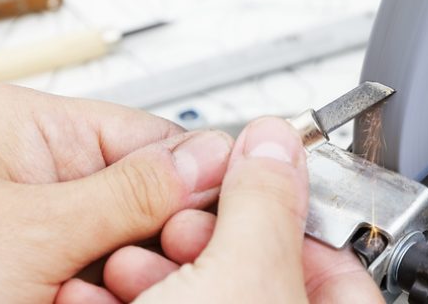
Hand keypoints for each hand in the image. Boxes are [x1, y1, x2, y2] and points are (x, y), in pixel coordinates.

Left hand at [0, 85, 231, 302]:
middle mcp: (42, 167)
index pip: (153, 137)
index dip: (192, 182)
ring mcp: (43, 219)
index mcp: (34, 128)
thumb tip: (213, 156)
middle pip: (146, 193)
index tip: (212, 224)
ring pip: (132, 242)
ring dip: (128, 275)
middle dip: (151, 239)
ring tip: (87, 297)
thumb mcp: (30, 233)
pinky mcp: (42, 264)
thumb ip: (133, 191)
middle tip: (132, 275)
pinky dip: (106, 294)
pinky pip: (105, 273)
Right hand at [56, 117, 383, 303]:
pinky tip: (91, 291)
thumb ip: (265, 198)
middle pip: (254, 265)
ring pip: (199, 290)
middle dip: (198, 236)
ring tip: (119, 260)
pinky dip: (122, 297)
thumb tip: (276, 139)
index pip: (337, 252)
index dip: (285, 209)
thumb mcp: (244, 273)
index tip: (241, 185)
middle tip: (170, 225)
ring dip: (148, 267)